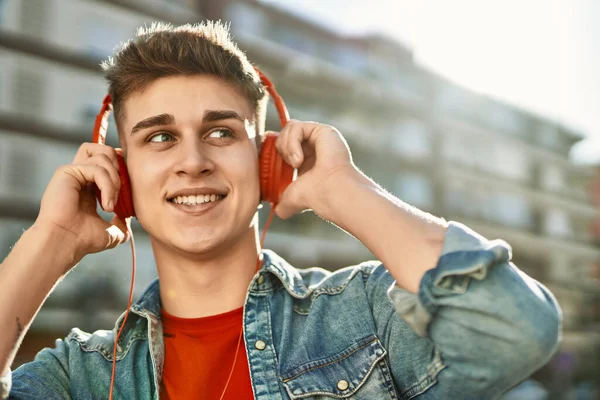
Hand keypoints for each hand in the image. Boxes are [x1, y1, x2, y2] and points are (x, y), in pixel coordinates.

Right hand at [35, 143, 129, 266]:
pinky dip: (108, 186)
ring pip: (103, 155)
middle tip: (121, 193)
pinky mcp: (67, 171)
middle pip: (105, 149)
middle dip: (120, 169)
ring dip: (115, 180)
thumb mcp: (112, 231)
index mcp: (88, 184)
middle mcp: (79, 174)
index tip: (129, 187)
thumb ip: (121, 222)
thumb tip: (128, 218)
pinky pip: (97, 168)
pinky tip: (107, 205)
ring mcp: (73, 171)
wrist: (66, 244)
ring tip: (112, 203)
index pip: (108, 161)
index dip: (122, 168)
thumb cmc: (84, 240)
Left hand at [272, 120, 358, 218]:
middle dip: (279, 149)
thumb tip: (278, 212)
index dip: (274, 151)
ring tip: (295, 163)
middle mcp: (313, 147)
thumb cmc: (314, 196)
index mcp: (306, 160)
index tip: (270, 165)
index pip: (283, 145)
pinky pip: (296, 126)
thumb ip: (283, 203)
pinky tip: (299, 159)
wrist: (328, 192)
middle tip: (288, 166)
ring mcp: (319, 138)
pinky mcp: (323, 131)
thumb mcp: (291, 198)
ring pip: (289, 128)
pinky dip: (292, 142)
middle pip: (284, 134)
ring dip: (285, 146)